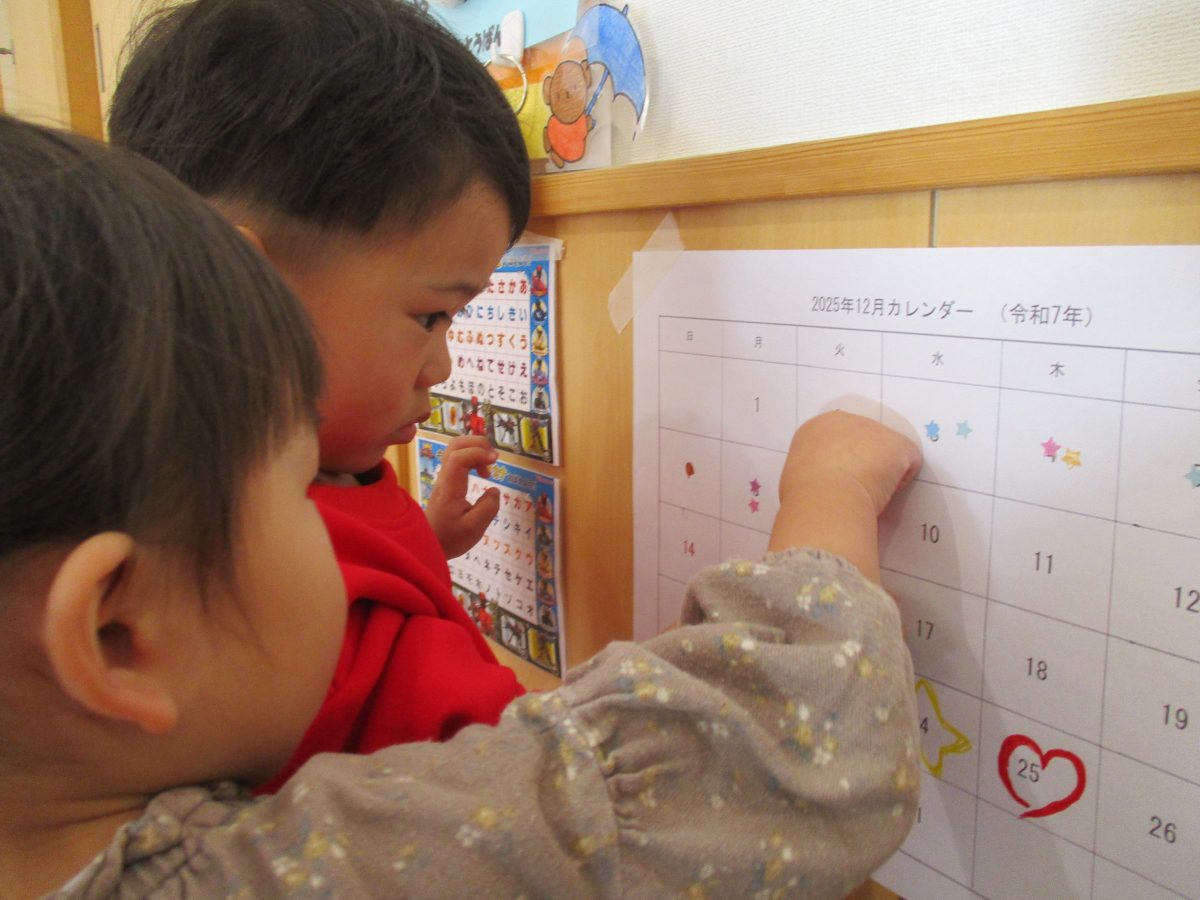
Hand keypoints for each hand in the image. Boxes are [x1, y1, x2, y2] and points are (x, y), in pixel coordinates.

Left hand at [425, 436, 500, 558]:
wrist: (430, 543)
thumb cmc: (451, 538)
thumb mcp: (474, 529)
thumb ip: (488, 507)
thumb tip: (494, 489)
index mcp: (450, 488)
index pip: (459, 457)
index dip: (478, 453)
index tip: (495, 462)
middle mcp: (445, 477)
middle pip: (456, 445)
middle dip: (478, 444)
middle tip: (494, 459)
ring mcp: (444, 477)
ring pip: (456, 448)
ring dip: (476, 449)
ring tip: (489, 466)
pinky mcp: (446, 480)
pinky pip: (458, 457)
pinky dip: (473, 456)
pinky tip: (482, 472)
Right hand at [780, 411, 921, 515]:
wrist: (825, 500)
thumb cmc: (806, 496)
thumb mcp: (799, 475)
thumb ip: (814, 469)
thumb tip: (823, 482)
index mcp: (817, 428)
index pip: (839, 439)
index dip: (842, 462)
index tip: (840, 481)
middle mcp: (845, 420)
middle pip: (865, 442)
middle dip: (865, 463)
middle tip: (856, 489)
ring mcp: (874, 428)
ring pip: (887, 453)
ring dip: (882, 473)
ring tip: (866, 494)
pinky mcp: (898, 443)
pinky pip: (909, 464)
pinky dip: (900, 482)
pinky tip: (881, 493)